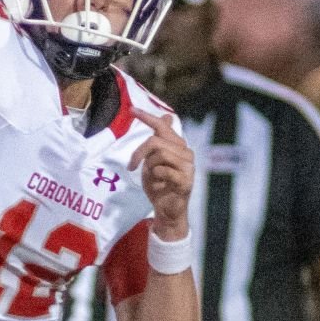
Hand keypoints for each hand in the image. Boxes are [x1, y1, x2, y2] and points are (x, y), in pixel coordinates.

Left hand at [128, 109, 193, 234]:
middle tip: (132, 165)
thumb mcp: (153, 162)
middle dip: (139, 152)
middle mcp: (186, 152)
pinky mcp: (186, 180)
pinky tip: (159, 183)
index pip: (162, 126)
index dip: (147, 117)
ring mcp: (188, 166)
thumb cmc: (160, 185)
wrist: (167, 210)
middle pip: (156, 140)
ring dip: (149, 166)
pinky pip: (163, 170)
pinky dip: (155, 177)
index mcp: (178, 146)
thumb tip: (167, 116)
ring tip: (152, 176)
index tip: (131, 109)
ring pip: (160, 154)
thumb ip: (157, 143)